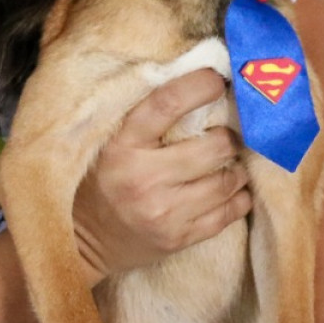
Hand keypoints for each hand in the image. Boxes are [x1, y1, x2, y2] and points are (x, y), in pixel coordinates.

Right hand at [70, 68, 250, 285]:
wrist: (84, 242)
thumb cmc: (102, 181)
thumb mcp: (110, 144)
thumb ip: (146, 121)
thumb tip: (199, 87)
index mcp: (122, 146)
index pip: (167, 104)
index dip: (199, 87)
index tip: (217, 81)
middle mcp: (143, 179)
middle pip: (213, 147)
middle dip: (228, 138)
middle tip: (225, 136)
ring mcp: (164, 212)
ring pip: (227, 181)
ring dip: (236, 169)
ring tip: (229, 164)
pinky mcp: (179, 238)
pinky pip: (229, 213)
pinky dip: (238, 198)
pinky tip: (232, 190)